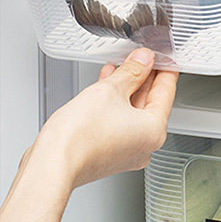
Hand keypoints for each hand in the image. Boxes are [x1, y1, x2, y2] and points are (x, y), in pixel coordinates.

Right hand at [33, 49, 177, 191]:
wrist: (52, 164)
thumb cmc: (79, 136)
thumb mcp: (110, 90)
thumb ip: (131, 72)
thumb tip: (143, 61)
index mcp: (154, 131)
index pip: (167, 92)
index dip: (164, 69)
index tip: (163, 57)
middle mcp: (145, 145)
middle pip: (150, 102)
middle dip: (143, 77)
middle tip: (140, 57)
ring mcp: (126, 152)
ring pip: (132, 111)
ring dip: (126, 87)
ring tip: (120, 66)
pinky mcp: (109, 153)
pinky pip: (119, 122)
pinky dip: (114, 103)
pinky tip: (106, 85)